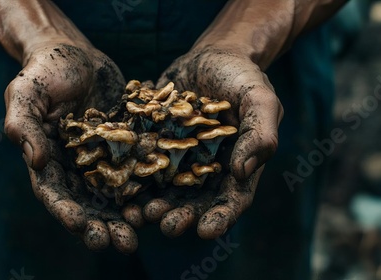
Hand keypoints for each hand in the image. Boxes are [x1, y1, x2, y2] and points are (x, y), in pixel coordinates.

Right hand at [4, 43, 138, 252]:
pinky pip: (133, 171)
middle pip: (85, 203)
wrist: (75, 52)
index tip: (82, 226)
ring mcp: (99, 158)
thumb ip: (24, 125)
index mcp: (46, 158)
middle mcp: (73, 166)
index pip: (53, 193)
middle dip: (100, 226)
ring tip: (137, 234)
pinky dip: (142, 190)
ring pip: (111, 195)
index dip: (66, 212)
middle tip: (119, 243)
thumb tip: (35, 162)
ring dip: (123, 217)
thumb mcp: (26, 93)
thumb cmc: (45, 70)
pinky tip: (155, 204)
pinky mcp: (122, 146)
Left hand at [144, 47, 283, 238]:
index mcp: (237, 166)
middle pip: (196, 202)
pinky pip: (145, 166)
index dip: (221, 218)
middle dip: (182, 216)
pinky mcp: (158, 145)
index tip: (207, 231)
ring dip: (155, 205)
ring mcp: (180, 159)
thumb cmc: (242, 77)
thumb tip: (242, 173)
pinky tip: (121, 190)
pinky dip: (134, 180)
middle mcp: (208, 170)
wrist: (211, 57)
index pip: (232, 200)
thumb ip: (259, 134)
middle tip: (167, 226)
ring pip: (167, 190)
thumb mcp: (260, 100)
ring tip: (141, 214)